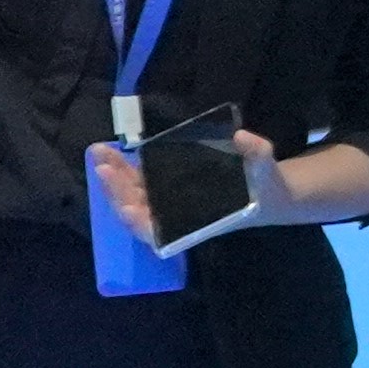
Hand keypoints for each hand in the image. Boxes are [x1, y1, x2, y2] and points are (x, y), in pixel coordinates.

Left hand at [86, 129, 285, 244]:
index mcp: (197, 221)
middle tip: (103, 166)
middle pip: (138, 210)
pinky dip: (124, 170)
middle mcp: (177, 216)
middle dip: (118, 190)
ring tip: (100, 153)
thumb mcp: (266, 170)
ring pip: (133, 195)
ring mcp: (169, 202)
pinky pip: (140, 182)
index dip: (142, 222)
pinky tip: (111, 153)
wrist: (268, 196)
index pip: (161, 231)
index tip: (128, 209)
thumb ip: (257, 153)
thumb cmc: (266, 188)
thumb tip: (241, 137)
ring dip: (114, 177)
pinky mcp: (168, 187)